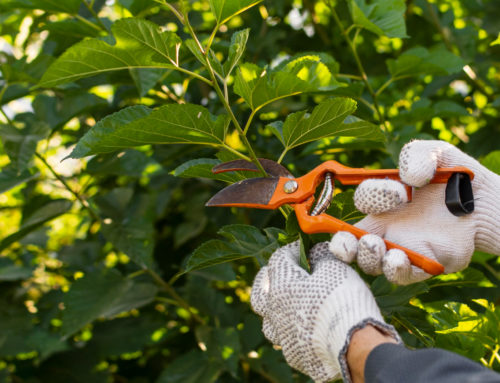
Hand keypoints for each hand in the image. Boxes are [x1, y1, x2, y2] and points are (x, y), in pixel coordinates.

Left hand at [250, 241, 398, 382]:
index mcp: (281, 286)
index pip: (279, 259)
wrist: (355, 346)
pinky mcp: (294, 356)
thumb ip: (321, 255)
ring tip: (289, 304)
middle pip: (260, 292)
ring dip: (276, 310)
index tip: (306, 248)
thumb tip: (316, 252)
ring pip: (269, 320)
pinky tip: (305, 329)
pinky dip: (293, 332)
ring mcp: (282, 336)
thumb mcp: (335, 267)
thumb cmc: (343, 300)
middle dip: (268, 279)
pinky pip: (287, 340)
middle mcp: (275, 312)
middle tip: (280, 274)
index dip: (293, 250)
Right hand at [330, 140, 499, 284]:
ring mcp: (402, 249)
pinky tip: (398, 259)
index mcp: (384, 201)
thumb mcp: (437, 154)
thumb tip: (408, 177)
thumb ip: (417, 154)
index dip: (373, 196)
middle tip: (357, 239)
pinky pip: (400, 275)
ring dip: (369, 257)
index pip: (362, 201)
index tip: (401, 192)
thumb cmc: (457, 177)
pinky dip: (395, 270)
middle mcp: (387, 227)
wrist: (487, 202)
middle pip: (351, 243)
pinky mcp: (423, 265)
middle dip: (344, 244)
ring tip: (378, 247)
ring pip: (371, 263)